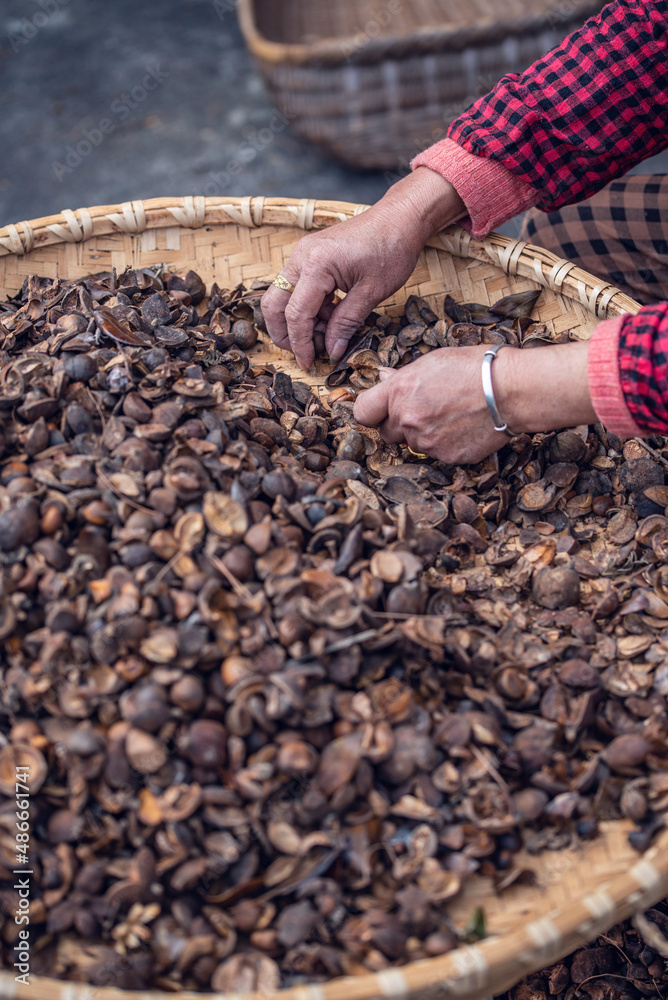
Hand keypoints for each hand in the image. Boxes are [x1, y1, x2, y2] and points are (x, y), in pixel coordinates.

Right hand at [261, 168, 465, 369]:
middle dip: (284, 333)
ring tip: (327, 334)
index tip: (309, 363)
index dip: (300, 343)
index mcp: (316, 265)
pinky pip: (297, 286)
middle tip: (304, 353)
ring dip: (298, 320)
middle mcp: (301, 256)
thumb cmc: (392, 249)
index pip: (295, 314)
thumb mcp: (372, 293)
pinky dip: (307, 306)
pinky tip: (330, 316)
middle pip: (274, 304)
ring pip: (282, 295)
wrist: (401, 217)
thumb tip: (331, 351)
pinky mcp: (310, 254)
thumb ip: (346, 323)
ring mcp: (303, 253)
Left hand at [353, 340, 596, 464]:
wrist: (513, 390)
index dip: (371, 411)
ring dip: (423, 434)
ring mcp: (427, 442)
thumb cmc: (477, 367)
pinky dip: (445, 444)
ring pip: (412, 444)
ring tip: (449, 415)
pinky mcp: (446, 457)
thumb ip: (404, 375)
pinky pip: (436, 454)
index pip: (363, 412)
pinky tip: (463, 427)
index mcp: (399, 391)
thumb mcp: (435, 360)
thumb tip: (383, 378)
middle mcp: (407, 419)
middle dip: (399, 423)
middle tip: (423, 409)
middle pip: (386, 432)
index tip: (379, 410)